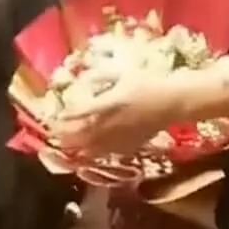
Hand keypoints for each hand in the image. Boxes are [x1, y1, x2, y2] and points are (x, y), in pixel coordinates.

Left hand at [54, 74, 174, 156]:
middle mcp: (111, 123)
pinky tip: (92, 154)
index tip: (55, 118)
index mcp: (108, 103)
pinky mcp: (131, 145)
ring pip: (94, 148)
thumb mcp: (123, 73)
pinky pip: (110, 153)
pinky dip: (98, 155)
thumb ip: (101, 76)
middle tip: (55, 138)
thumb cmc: (149, 83)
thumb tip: (83, 79)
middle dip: (67, 137)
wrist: (173, 102)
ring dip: (79, 150)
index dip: (65, 118)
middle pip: (82, 135)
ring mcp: (121, 137)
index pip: (79, 113)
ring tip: (68, 150)